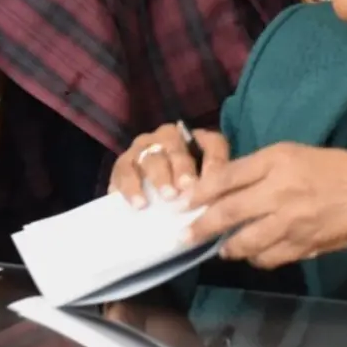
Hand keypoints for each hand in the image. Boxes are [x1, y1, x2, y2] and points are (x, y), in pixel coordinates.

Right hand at [111, 125, 229, 206]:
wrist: (150, 203)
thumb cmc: (186, 195)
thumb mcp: (203, 189)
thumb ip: (213, 193)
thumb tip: (224, 209)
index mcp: (196, 140)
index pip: (211, 142)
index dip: (216, 162)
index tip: (217, 184)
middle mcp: (168, 137)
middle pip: (176, 147)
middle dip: (182, 168)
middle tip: (186, 188)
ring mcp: (143, 147)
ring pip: (151, 157)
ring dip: (160, 178)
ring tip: (167, 198)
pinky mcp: (122, 162)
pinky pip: (124, 171)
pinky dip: (131, 188)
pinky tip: (140, 204)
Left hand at [186, 142, 346, 268]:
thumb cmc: (327, 168)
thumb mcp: (287, 153)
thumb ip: (254, 168)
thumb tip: (220, 184)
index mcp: (275, 165)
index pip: (227, 178)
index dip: (200, 191)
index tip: (182, 202)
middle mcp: (279, 195)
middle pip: (230, 213)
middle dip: (201, 226)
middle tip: (183, 235)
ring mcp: (291, 224)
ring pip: (247, 242)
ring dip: (227, 248)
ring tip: (219, 248)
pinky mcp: (304, 247)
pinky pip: (270, 258)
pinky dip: (256, 258)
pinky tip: (251, 254)